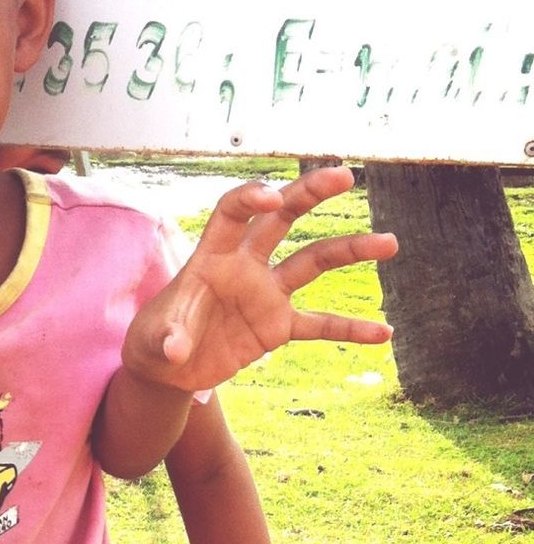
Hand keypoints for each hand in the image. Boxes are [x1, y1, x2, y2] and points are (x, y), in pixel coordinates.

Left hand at [123, 167, 397, 392]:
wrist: (167, 368)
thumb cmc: (155, 341)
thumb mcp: (153, 340)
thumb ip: (167, 338)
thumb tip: (174, 349)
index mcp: (212, 257)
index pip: (232, 214)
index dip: (250, 199)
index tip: (271, 196)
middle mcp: (245, 267)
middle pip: (282, 219)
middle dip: (309, 194)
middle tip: (345, 175)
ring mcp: (266, 294)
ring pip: (313, 262)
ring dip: (349, 250)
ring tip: (389, 242)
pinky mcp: (278, 326)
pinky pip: (319, 324)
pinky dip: (348, 329)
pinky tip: (382, 333)